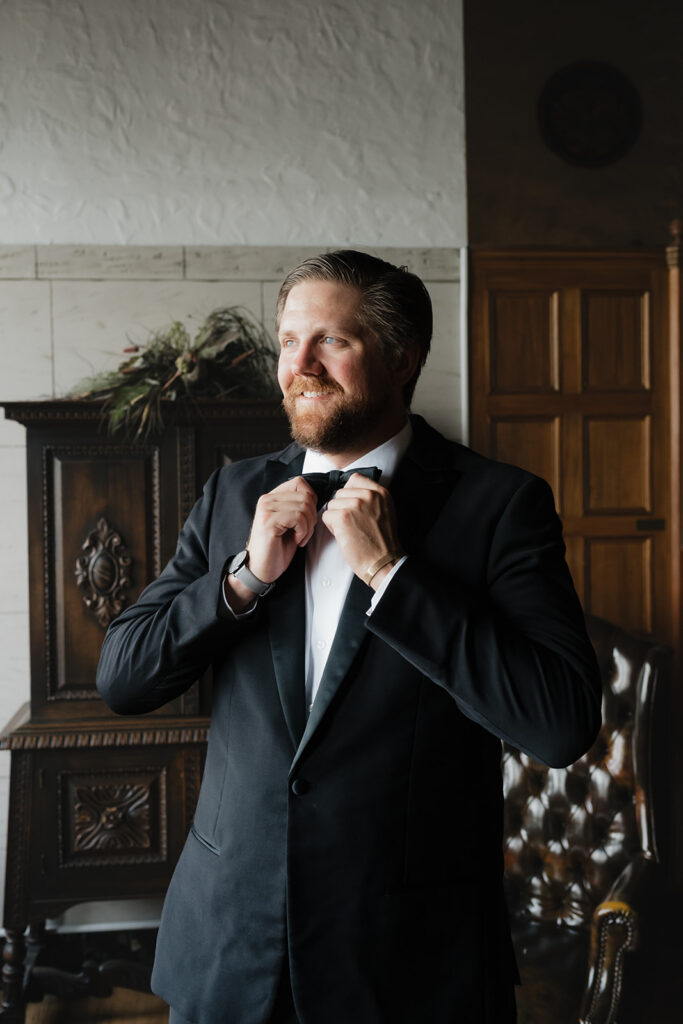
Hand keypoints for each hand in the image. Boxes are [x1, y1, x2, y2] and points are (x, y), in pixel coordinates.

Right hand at [224, 477, 317, 612]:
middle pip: (305, 496)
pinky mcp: (268, 521)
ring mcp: (266, 509)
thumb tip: (317, 498)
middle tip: (305, 532)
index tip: (307, 519)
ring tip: (300, 538)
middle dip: (312, 516)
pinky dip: (303, 531)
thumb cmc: (277, 549)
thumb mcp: (291, 523)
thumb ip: (300, 507)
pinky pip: (298, 518)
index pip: (300, 483)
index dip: (311, 500)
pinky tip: (296, 540)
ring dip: (308, 526)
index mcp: (272, 497)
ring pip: (304, 507)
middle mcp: (266, 499)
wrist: (261, 570)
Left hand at [322, 473, 402, 588]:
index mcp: (380, 492)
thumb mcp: (385, 511)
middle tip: (354, 524)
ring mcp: (356, 504)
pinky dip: (331, 527)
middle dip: (342, 508)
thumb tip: (350, 490)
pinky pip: (326, 515)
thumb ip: (371, 497)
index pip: (354, 479)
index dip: (349, 494)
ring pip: (331, 504)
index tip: (353, 507)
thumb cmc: (382, 541)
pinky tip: (344, 535)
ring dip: (336, 518)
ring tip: (350, 530)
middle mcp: (369, 495)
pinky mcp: (343, 517)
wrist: (384, 562)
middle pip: (340, 493)